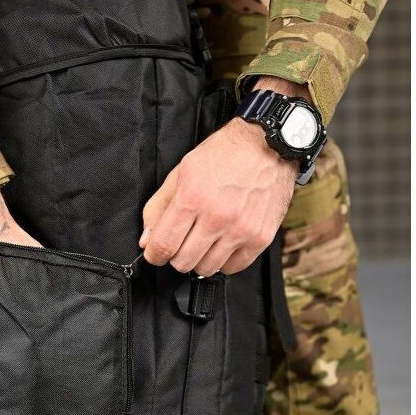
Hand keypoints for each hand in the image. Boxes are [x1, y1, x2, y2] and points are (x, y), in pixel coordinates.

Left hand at [140, 79, 303, 276]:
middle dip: (176, 255)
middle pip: (183, 262)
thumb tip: (146, 241)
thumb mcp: (182, 172)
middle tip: (182, 242)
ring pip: (207, 269)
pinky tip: (223, 244)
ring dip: (200, 259)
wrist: (269, 145)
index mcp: (192, 198)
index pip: (163, 245)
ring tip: (204, 241)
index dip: (154, 254)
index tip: (156, 253)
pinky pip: (233, 268)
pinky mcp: (260, 238)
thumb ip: (158, 208)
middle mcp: (217, 217)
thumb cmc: (224, 155)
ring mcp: (241, 230)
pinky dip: (224, 260)